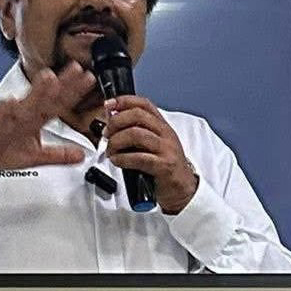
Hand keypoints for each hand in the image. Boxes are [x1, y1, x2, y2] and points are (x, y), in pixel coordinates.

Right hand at [0, 62, 96, 168]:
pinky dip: (4, 110)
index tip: (89, 78)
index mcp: (36, 118)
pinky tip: (10, 102)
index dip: (74, 91)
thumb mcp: (36, 156)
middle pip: (46, 97)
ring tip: (49, 78)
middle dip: (61, 84)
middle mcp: (25, 114)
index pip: (58, 102)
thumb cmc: (3, 149)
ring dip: (36, 92)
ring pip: (25, 104)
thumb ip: (59, 154)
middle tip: (76, 69)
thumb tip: (81, 155)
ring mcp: (9, 117)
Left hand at [103, 96, 197, 213]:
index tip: (108, 105)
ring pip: (135, 134)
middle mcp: (166, 134)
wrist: (183, 189)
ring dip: (116, 141)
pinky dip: (122, 158)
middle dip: (116, 122)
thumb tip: (112, 120)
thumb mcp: (155, 144)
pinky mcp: (164, 166)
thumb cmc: (166, 167)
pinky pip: (138, 158)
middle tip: (107, 133)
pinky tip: (117, 161)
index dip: (124, 101)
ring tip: (111, 150)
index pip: (144, 104)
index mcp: (163, 126)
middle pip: (137, 116)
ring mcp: (166, 149)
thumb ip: (137, 131)